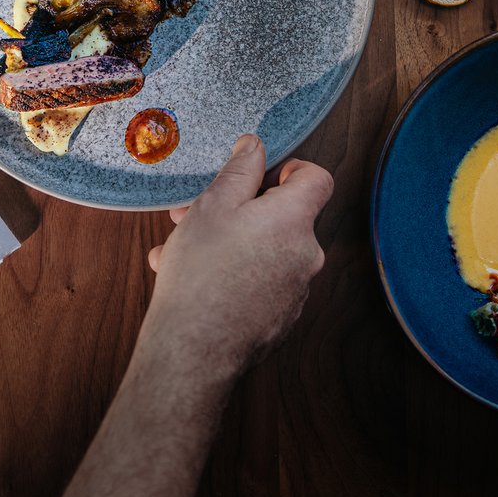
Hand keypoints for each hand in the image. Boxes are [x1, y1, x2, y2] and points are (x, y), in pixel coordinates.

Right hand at [140, 133, 333, 377]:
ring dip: (228, 244)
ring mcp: (295, 291)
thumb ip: (240, 169)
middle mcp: (306, 255)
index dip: (291, 169)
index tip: (262, 174)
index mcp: (294, 220)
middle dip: (238, 210)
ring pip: (264, 251)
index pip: (317, 178)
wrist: (195, 350)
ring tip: (180, 251)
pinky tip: (192, 280)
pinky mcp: (280, 317)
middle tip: (195, 213)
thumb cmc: (203, 274)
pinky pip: (260, 282)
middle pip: (282, 217)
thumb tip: (255, 146)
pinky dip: (233, 274)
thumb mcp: (213, 204)